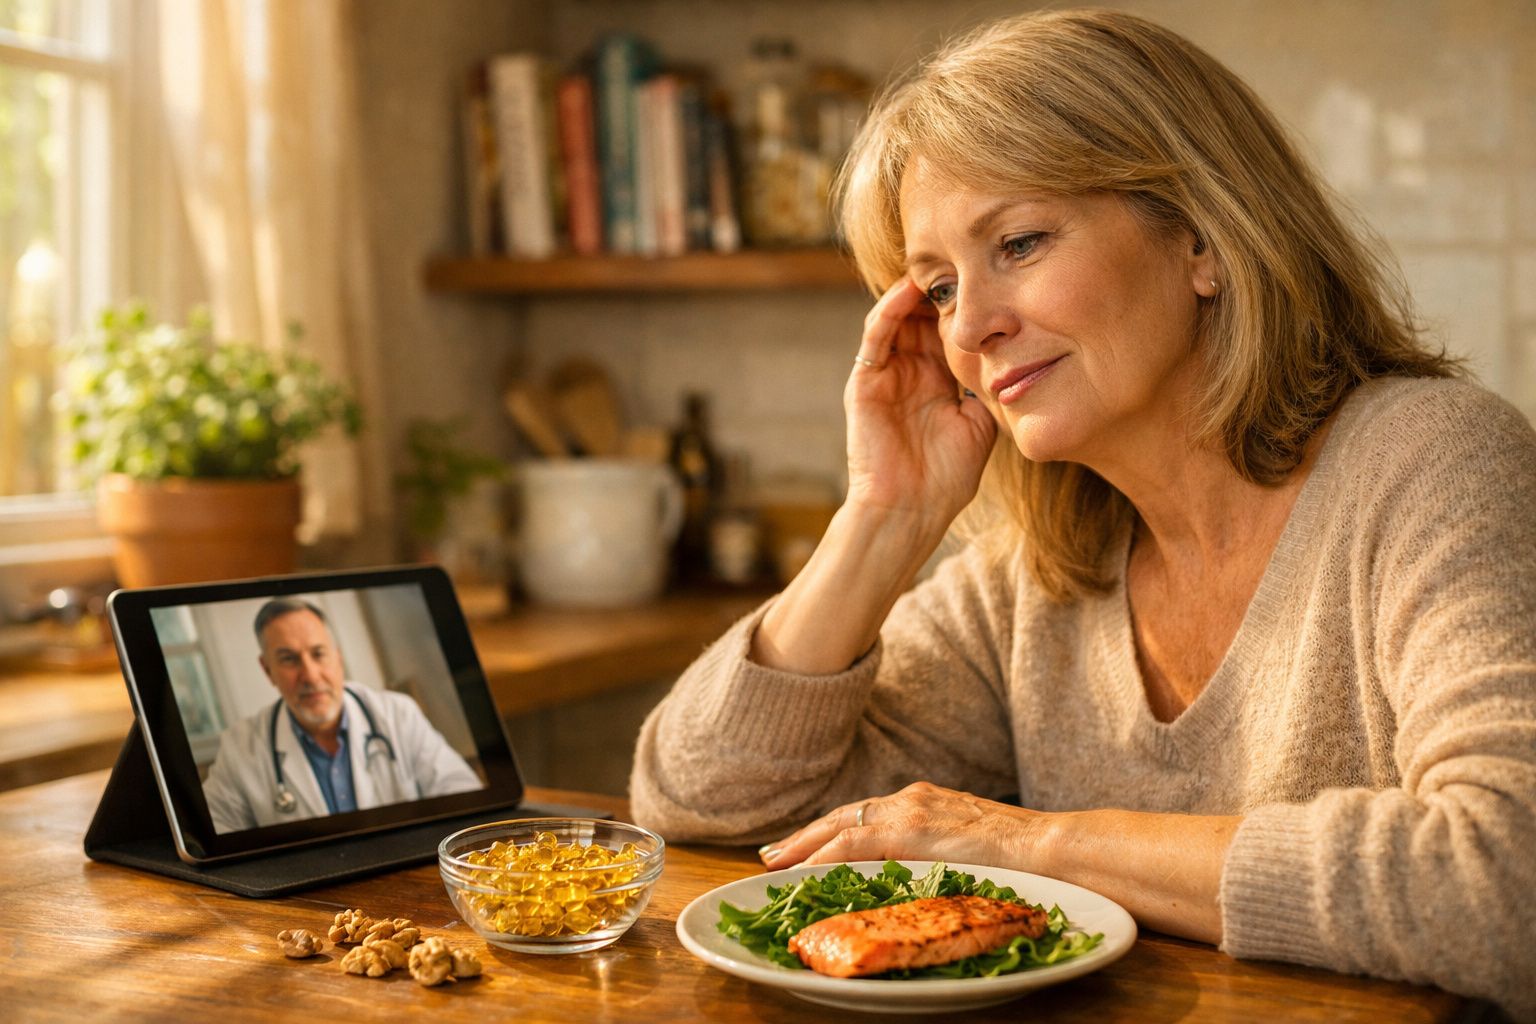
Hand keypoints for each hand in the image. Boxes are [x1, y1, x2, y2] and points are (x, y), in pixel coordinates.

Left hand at [758, 781, 1044, 870]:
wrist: (1052, 849)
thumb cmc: (1026, 859)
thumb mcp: (973, 852)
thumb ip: (942, 857)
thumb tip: (919, 883)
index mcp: (926, 801)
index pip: (866, 815)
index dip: (831, 832)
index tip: (804, 848)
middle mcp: (912, 798)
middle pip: (844, 815)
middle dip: (806, 836)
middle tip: (772, 855)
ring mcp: (910, 810)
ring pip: (840, 825)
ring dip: (803, 845)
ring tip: (774, 863)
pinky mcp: (911, 830)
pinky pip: (852, 843)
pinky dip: (822, 856)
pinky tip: (801, 871)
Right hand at [844, 279, 996, 529]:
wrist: (910, 511)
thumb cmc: (946, 479)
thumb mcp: (981, 425)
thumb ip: (988, 387)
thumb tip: (1012, 354)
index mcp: (938, 382)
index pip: (950, 331)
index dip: (968, 305)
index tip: (994, 278)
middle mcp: (911, 372)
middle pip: (924, 316)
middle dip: (943, 288)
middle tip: (966, 257)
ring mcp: (886, 374)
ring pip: (899, 317)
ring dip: (916, 291)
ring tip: (938, 263)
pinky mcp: (865, 380)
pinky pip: (877, 335)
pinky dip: (890, 309)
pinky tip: (909, 289)